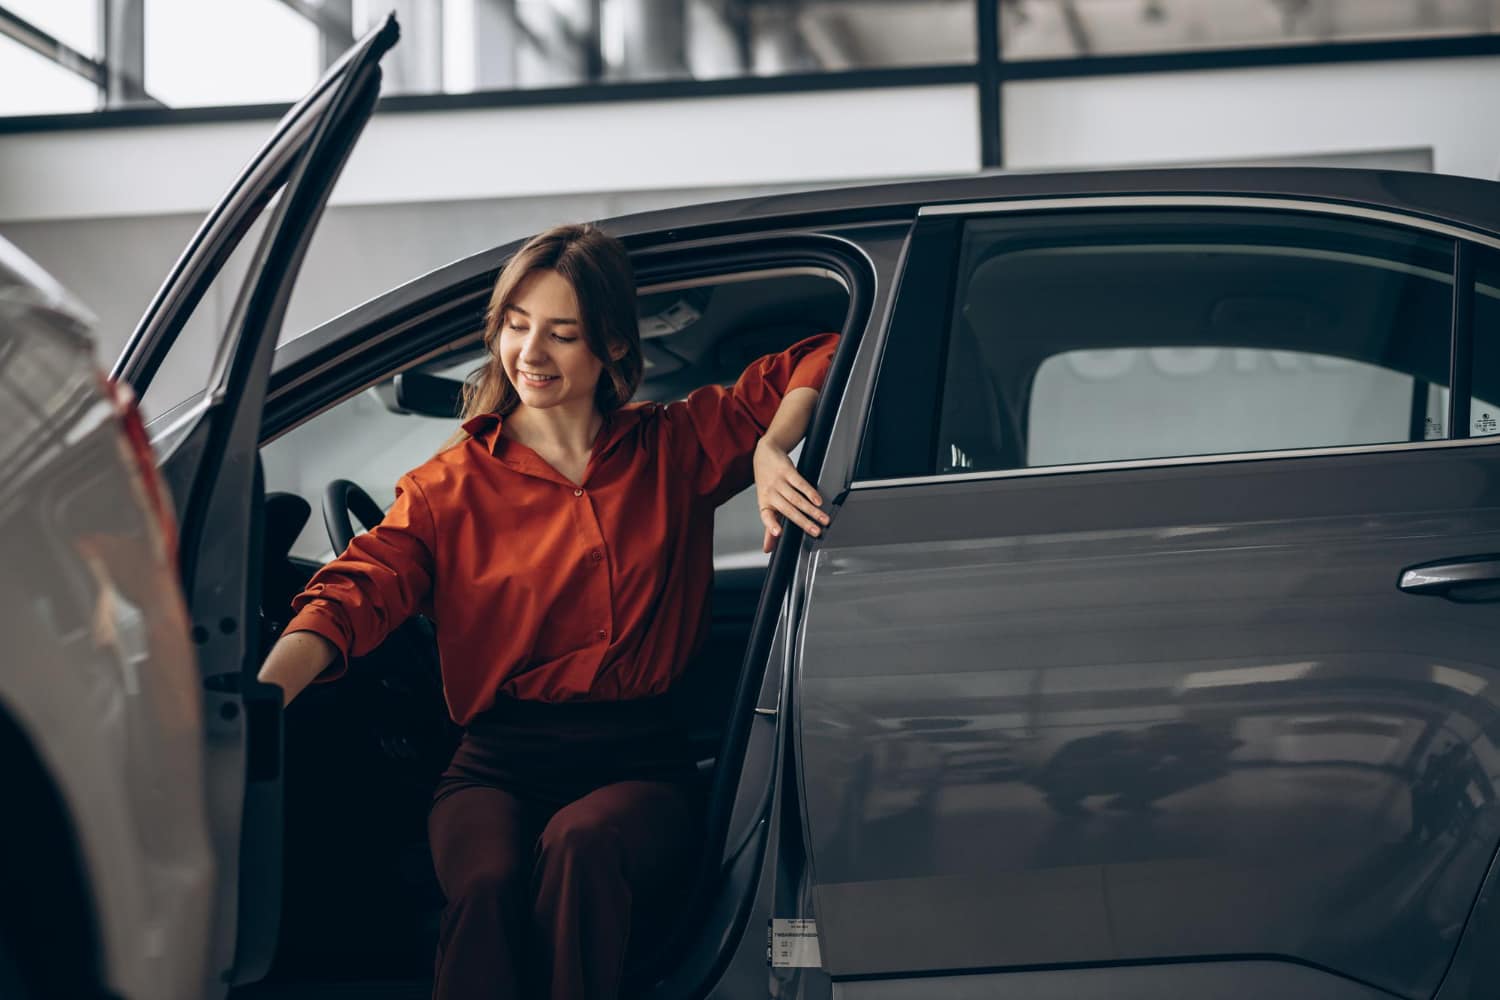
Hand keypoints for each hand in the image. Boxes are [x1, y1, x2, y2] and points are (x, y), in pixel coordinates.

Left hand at [754, 438, 831, 552]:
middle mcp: (770, 493)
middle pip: (788, 510)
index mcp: (765, 504)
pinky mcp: (787, 471)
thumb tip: (768, 549)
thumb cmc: (767, 483)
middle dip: (803, 522)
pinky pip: (800, 483)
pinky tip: (818, 500)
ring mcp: (778, 482)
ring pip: (797, 499)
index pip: (766, 517)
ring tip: (824, 519)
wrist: (764, 455)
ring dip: (812, 510)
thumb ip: (769, 526)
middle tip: (817, 532)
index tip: (778, 533)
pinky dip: (810, 492)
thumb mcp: (766, 503)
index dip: (771, 525)